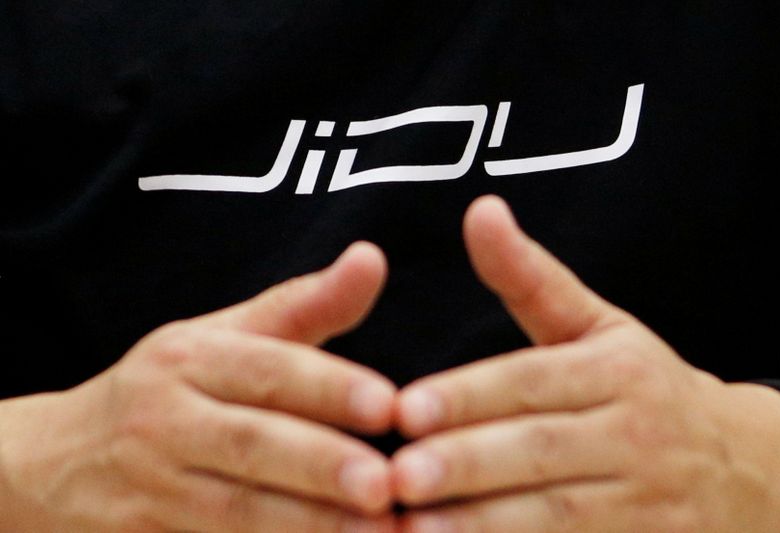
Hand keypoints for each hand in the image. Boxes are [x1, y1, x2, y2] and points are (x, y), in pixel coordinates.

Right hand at [0, 243, 396, 532]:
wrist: (59, 460)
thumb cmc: (170, 389)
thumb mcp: (225, 337)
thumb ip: (303, 305)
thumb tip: (373, 256)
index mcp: (189, 358)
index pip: (266, 368)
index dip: (327, 387)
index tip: (388, 405)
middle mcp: (163, 419)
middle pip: (250, 442)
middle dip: (319, 464)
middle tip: (384, 483)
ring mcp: (148, 486)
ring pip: (234, 510)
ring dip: (306, 524)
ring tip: (377, 532)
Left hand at [393, 196, 779, 531]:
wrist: (745, 466)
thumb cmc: (646, 389)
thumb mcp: (597, 326)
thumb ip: (531, 277)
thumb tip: (480, 210)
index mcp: (617, 371)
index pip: (532, 380)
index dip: (469, 396)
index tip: (405, 409)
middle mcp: (636, 434)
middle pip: (541, 448)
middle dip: (470, 463)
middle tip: (400, 475)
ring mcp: (649, 502)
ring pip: (559, 514)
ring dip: (486, 525)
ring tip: (420, 528)